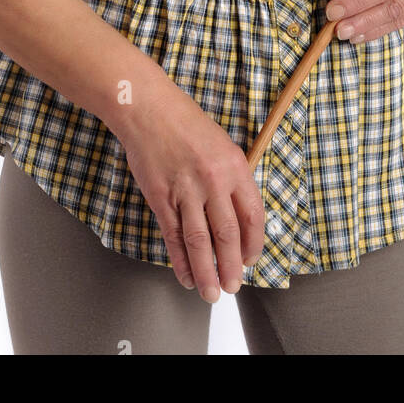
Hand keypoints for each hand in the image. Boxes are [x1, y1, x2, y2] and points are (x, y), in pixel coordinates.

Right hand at [114, 76, 265, 303]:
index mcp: (235, 166)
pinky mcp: (161, 198)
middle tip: (233, 286)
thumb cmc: (186, 123)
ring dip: (206, 272)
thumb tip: (239, 214)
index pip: (252, 215)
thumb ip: (232, 178)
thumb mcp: (222, 144)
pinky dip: (180, 261)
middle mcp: (213, 181)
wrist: (149, 110)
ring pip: (199, 242)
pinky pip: (174, 237)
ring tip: (211, 292)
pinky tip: (186, 276)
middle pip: (227, 235)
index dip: (254, 243)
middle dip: (231, 267)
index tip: (251, 259)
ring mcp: (186, 191)